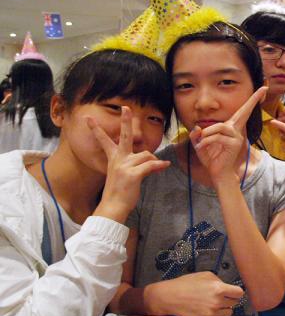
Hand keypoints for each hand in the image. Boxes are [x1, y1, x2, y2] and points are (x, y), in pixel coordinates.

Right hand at [89, 107, 169, 222]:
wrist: (113, 207)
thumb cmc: (119, 192)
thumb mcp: (124, 174)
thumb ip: (136, 164)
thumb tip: (155, 161)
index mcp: (113, 158)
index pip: (104, 140)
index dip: (96, 129)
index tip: (88, 117)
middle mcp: (118, 159)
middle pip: (124, 136)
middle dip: (125, 121)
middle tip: (126, 107)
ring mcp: (124, 166)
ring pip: (145, 155)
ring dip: (153, 160)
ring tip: (158, 167)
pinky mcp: (133, 174)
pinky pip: (150, 165)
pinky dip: (159, 165)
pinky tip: (165, 165)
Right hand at [151, 271, 243, 315]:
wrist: (171, 297)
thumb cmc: (187, 283)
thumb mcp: (206, 275)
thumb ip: (220, 281)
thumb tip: (228, 288)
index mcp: (219, 289)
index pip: (239, 293)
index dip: (236, 291)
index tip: (233, 291)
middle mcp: (217, 303)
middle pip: (234, 303)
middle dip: (229, 299)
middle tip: (220, 296)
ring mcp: (211, 314)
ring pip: (229, 313)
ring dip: (224, 308)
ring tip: (214, 303)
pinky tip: (210, 310)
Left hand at [190, 87, 266, 182]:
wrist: (217, 173)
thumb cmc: (211, 158)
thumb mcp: (200, 143)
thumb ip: (197, 135)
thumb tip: (197, 127)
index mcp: (231, 128)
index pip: (241, 112)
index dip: (252, 100)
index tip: (263, 89)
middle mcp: (236, 130)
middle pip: (244, 112)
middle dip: (253, 100)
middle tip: (264, 89)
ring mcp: (237, 137)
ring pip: (221, 127)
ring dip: (208, 133)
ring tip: (201, 142)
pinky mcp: (234, 144)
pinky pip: (217, 137)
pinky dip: (206, 141)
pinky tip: (201, 147)